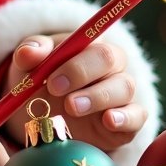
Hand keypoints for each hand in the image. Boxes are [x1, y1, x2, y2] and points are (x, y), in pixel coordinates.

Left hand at [3, 34, 145, 152]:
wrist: (45, 118)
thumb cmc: (40, 83)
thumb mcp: (28, 66)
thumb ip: (29, 54)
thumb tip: (28, 53)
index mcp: (90, 47)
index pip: (92, 44)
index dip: (75, 62)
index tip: (50, 79)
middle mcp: (111, 67)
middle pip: (112, 60)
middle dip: (83, 74)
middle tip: (56, 92)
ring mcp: (121, 95)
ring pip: (125, 87)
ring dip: (98, 98)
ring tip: (71, 108)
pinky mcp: (128, 122)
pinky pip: (137, 117)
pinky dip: (126, 118)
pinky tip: (109, 121)